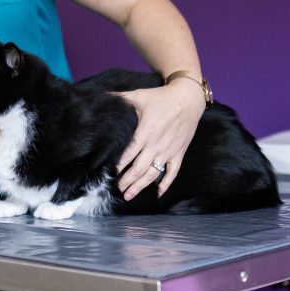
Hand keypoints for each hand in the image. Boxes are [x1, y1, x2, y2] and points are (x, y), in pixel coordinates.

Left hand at [115, 79, 204, 199]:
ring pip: (153, 174)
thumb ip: (120, 98)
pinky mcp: (179, 153)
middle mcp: (157, 145)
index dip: (119, 165)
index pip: (129, 154)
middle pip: (139, 169)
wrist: (188, 99)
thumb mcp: (139, 96)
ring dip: (140, 186)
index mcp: (146, 132)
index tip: (110, 172)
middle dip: (127, 181)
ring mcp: (169, 151)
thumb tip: (101, 96)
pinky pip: (173, 172)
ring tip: (129, 195)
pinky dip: (166, 184)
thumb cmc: (161, 97)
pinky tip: (158, 194)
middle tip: (117, 189)